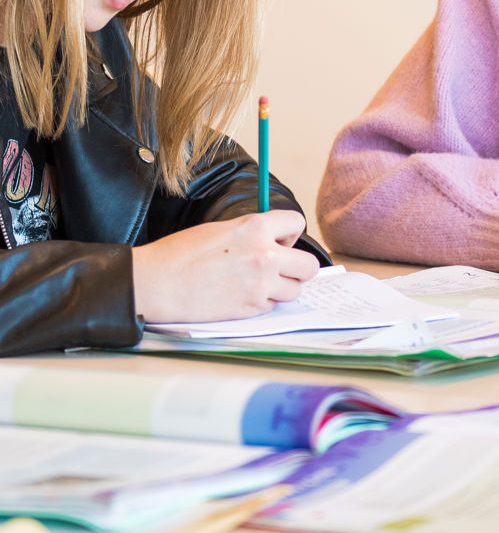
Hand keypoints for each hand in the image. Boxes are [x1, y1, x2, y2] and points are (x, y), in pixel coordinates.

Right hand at [131, 210, 319, 322]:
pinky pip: (272, 306)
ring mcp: (260, 285)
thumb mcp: (223, 228)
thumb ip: (255, 232)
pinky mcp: (250, 309)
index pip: (297, 224)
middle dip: (297, 266)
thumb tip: (276, 240)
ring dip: (282, 287)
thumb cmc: (181, 254)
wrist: (155, 284)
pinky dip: (263, 302)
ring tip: (258, 283)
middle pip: (309, 266)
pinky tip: (242, 295)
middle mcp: (265, 256)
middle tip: (279, 267)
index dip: (289, 234)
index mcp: (257, 228)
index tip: (279, 241)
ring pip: (295, 290)